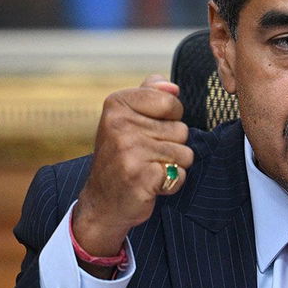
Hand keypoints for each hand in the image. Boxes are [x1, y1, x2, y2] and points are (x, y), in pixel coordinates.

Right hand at [72, 74, 191, 260]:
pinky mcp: (140, 176)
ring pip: (184, 153)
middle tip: (146, 156)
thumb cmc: (122, 157)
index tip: (148, 132)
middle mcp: (119, 124)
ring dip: (172, 166)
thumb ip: (150, 94)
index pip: (171, 102)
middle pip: (181, 129)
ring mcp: (129, 150)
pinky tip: (151, 184)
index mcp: (117, 104)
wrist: (103, 202)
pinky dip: (171, 183)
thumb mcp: (127, 119)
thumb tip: (172, 85)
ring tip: (149, 169)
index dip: (170, 120)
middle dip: (172, 145)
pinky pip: (180, 174)